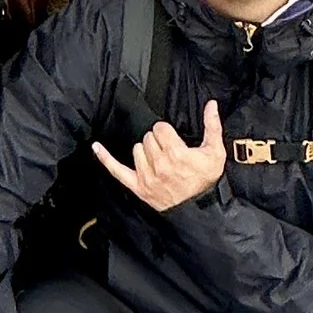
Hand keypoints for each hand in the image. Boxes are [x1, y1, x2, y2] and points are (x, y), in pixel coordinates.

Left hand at [91, 97, 226, 212]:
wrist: (200, 208)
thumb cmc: (206, 181)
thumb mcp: (215, 153)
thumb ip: (212, 126)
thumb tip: (211, 105)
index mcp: (176, 153)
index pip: (160, 128)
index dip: (167, 132)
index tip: (173, 140)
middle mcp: (159, 164)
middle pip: (148, 138)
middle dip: (158, 142)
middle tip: (169, 152)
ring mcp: (146, 176)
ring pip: (136, 150)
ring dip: (146, 152)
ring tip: (159, 161)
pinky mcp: (138, 187)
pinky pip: (116, 170)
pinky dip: (105, 158)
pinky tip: (96, 146)